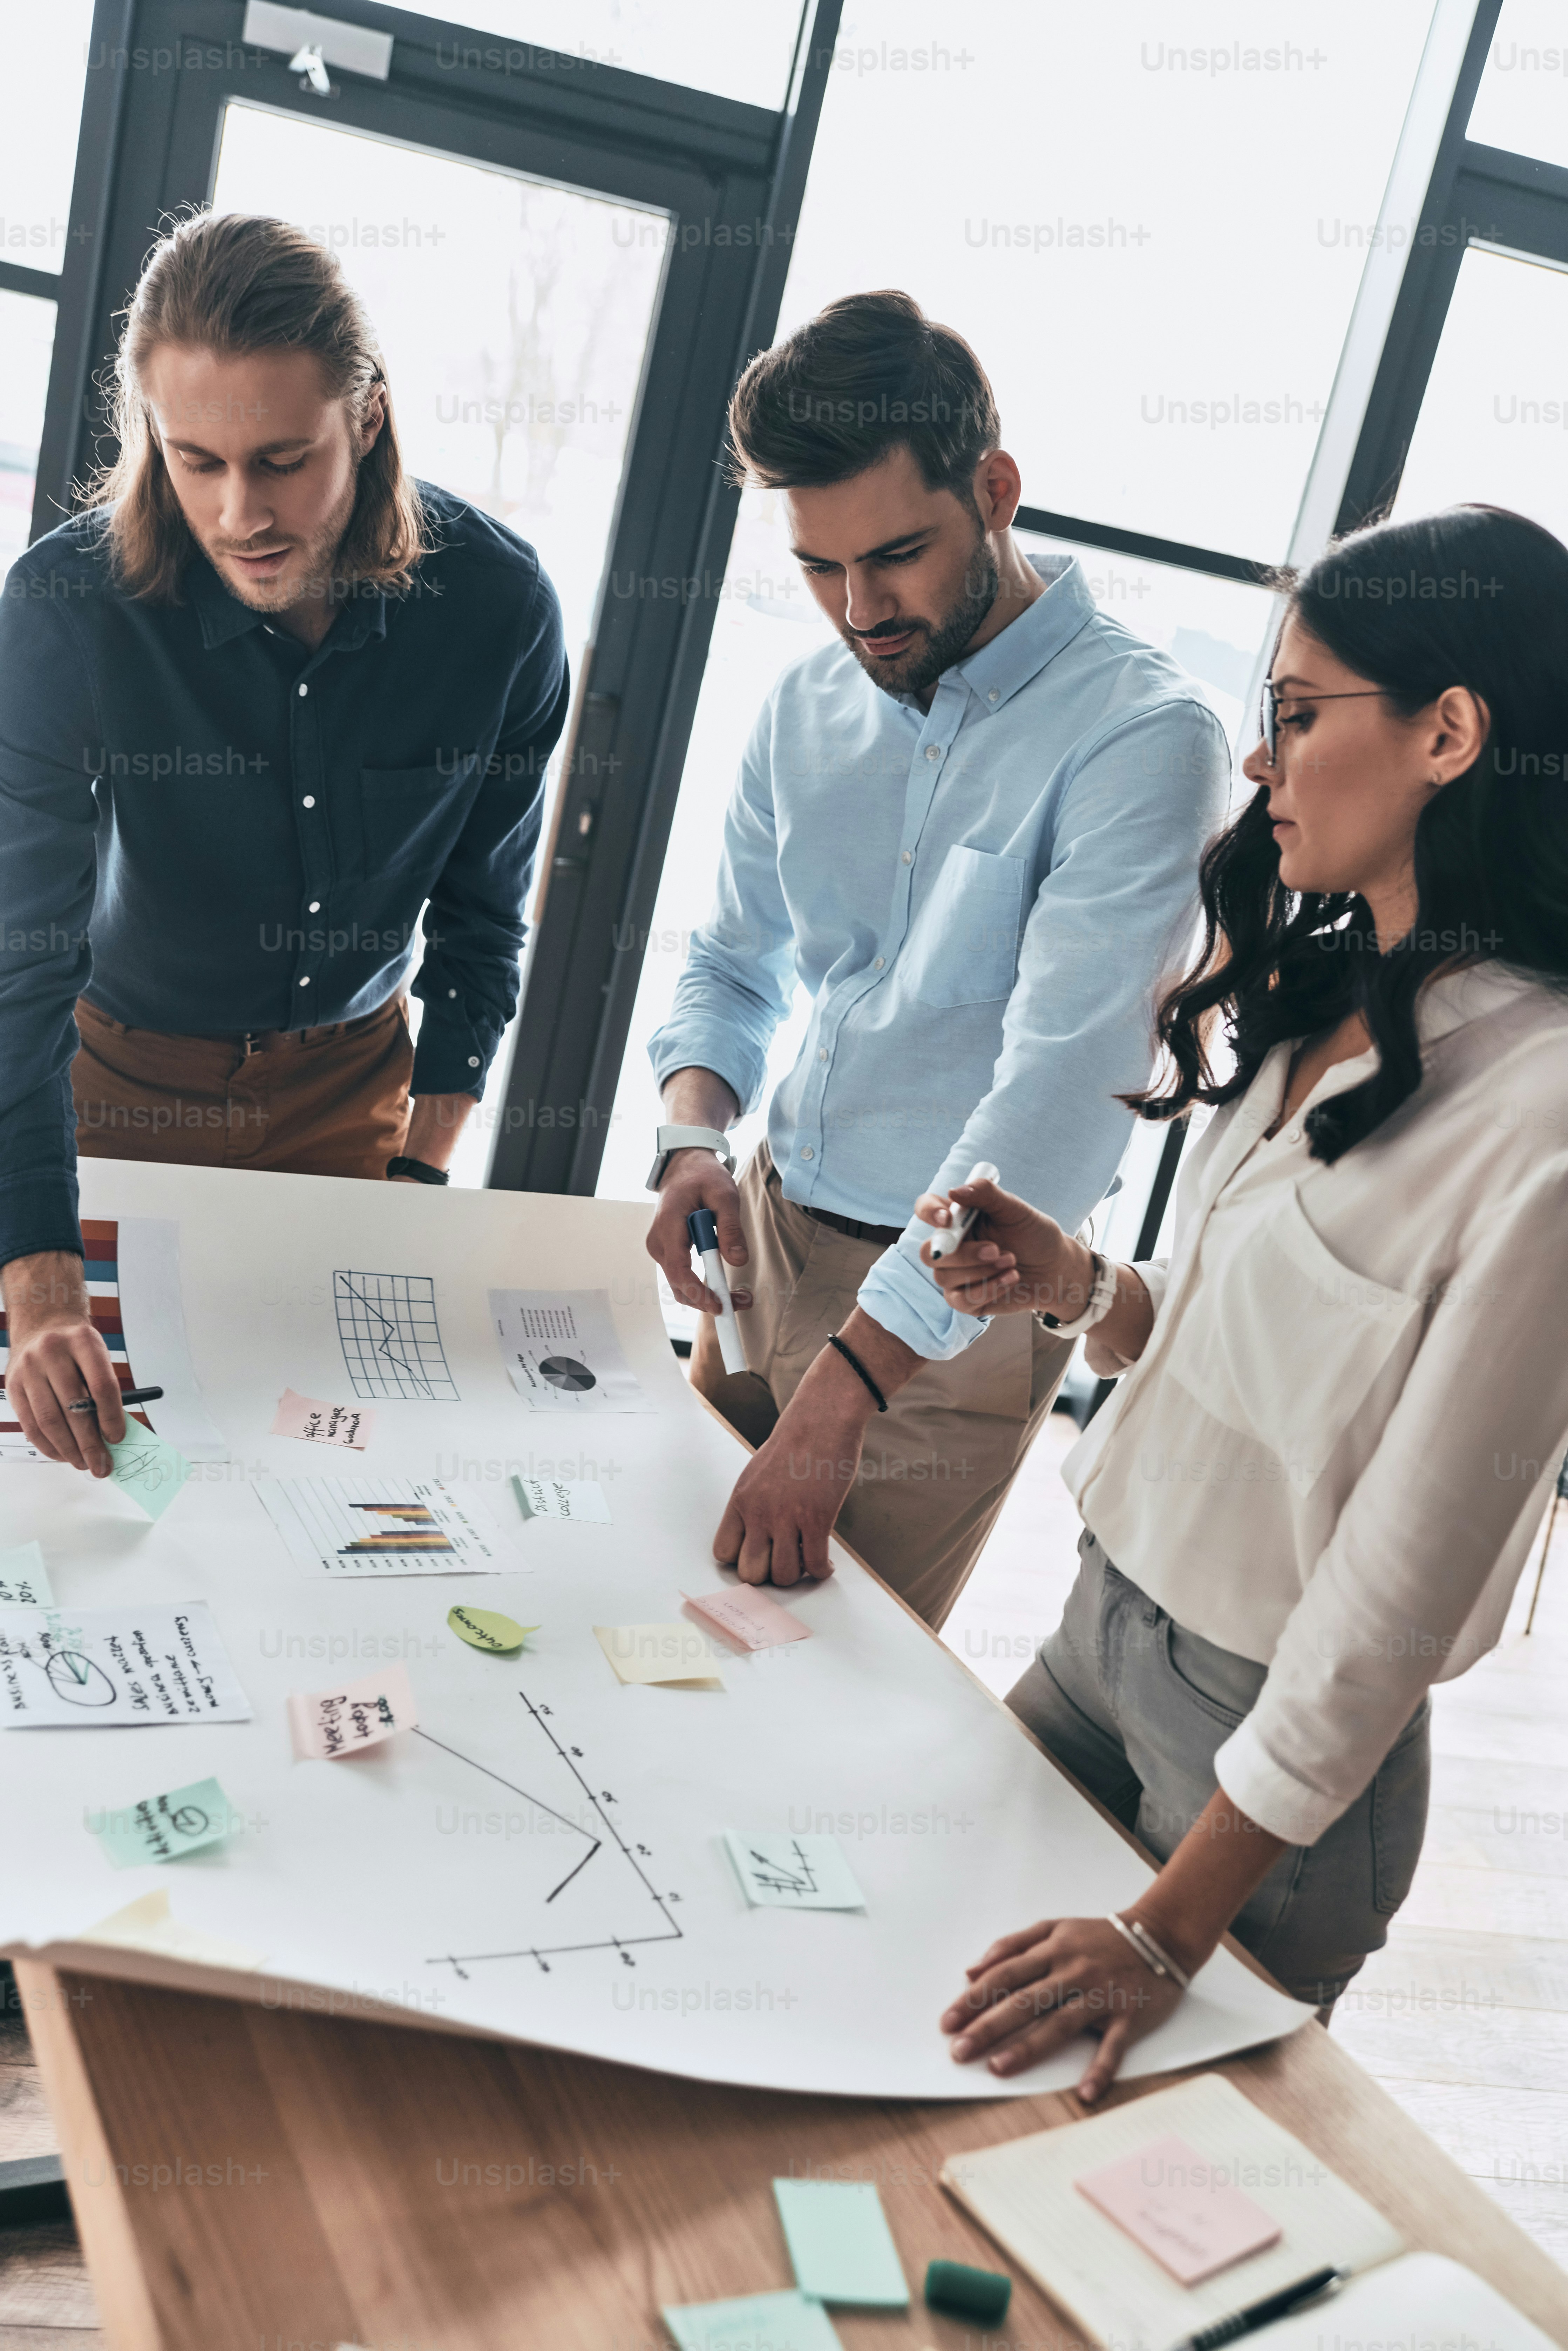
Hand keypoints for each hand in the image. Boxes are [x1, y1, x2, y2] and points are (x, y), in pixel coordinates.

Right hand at [1, 1251, 125, 1474]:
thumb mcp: (98, 1357)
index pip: (102, 1386)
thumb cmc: (78, 1349)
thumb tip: (113, 1438)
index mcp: (83, 1341)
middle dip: (90, 1444)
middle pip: (75, 1407)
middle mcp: (52, 1352)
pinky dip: (48, 1446)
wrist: (42, 1326)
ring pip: (50, 1420)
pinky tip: (62, 1455)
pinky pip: (30, 1424)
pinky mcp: (13, 1385)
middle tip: (102, 1466)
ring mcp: (29, 1368)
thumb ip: (106, 1392)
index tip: (117, 1439)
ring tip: (83, 1464)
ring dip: (69, 1450)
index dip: (111, 1417)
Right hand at [646, 1150, 750, 1316]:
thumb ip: (731, 1227)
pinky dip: (703, 1284)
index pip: (679, 1270)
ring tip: (741, 1295)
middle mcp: (659, 1242)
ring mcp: (661, 1248)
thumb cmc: (703, 1176)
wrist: (684, 1166)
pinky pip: (683, 1275)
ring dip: (708, 1294)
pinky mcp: (668, 1251)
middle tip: (744, 1301)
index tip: (720, 1306)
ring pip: (681, 1284)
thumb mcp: (724, 1194)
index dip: (698, 1293)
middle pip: (679, 1284)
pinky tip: (726, 1283)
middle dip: (709, 1300)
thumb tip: (737, 1260)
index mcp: (668, 1226)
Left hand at [711, 1351, 865, 1584]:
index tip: (760, 1556)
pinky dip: (821, 1572)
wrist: (822, 1417)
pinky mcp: (817, 1519)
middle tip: (784, 1564)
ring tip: (805, 1563)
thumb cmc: (795, 1441)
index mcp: (740, 1500)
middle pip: (751, 1573)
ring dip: (796, 1576)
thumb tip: (761, 1535)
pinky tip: (826, 1564)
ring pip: (783, 1576)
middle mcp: (758, 1512)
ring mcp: (787, 1517)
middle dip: (768, 1575)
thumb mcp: (759, 1472)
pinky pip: (814, 1565)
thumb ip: (755, 1504)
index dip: (742, 1561)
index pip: (723, 1552)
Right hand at [915, 1174, 1082, 1318]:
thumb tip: (955, 1191)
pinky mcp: (966, 1299)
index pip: (926, 1209)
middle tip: (996, 1250)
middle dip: (963, 1254)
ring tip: (1012, 1262)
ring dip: (982, 1271)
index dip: (930, 1212)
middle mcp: (951, 1246)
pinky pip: (960, 1299)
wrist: (1056, 1269)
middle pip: (930, 1252)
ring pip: (944, 1277)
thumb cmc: (1035, 1235)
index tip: (948, 1218)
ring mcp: (955, 1275)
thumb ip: (987, 1195)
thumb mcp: (1016, 1210)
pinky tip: (1011, 1279)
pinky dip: (988, 1289)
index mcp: (958, 1219)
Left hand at [941, 1915, 1185, 2097]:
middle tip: (960, 2051)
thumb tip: (971, 1970)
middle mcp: (1073, 1971)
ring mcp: (1101, 1995)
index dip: (973, 1999)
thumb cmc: (1099, 1936)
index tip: (947, 2022)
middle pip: (1024, 2001)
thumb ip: (1012, 1945)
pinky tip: (1084, 2093)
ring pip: (1059, 2024)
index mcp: (1052, 1950)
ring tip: (998, 2069)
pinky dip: (1100, 2070)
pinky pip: (1113, 2047)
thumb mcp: (1054, 1928)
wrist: (1160, 1935)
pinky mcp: (1129, 2017)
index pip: (1004, 1976)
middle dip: (987, 2027)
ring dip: (1028, 2048)